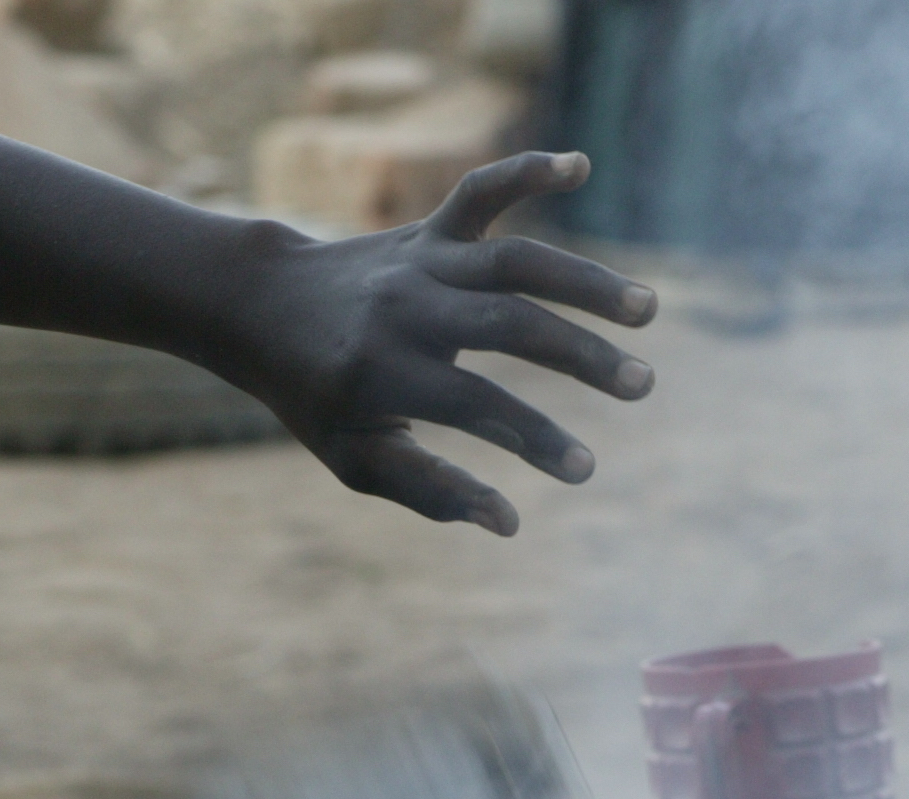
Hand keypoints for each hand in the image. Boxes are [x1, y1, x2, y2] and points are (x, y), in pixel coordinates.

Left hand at [219, 151, 659, 535]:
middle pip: (510, 325)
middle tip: (644, 386)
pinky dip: (527, 170)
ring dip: (585, 281)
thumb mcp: (355, 457)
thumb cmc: (315, 398)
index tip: (586, 469)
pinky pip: (479, 192)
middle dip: (581, 357)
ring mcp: (420, 262)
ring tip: (647, 310)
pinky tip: (580, 165)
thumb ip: (430, 490)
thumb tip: (508, 523)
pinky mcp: (428, 230)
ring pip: (514, 261)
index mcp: (382, 372)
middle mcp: (405, 310)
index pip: (477, 406)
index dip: (534, 440)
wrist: (260, 308)